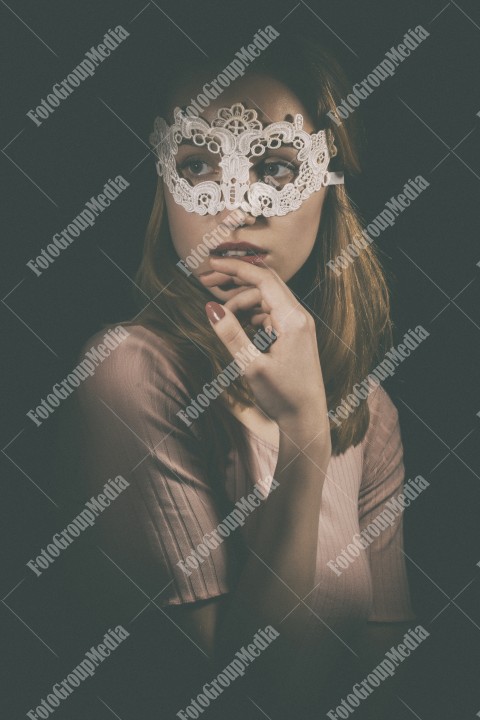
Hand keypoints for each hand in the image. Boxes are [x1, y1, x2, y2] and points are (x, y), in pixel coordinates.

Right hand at [205, 257, 329, 440]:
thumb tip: (211, 308)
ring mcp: (300, 325)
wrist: (307, 419)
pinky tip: (240, 325)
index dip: (235, 268)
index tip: (211, 263)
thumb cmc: (283, 396)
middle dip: (236, 280)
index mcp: (292, 320)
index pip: (262, 279)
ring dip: (243, 300)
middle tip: (207, 281)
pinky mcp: (296, 334)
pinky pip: (271, 312)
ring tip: (221, 315)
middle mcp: (300, 316)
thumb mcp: (251, 366)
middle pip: (265, 283)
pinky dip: (253, 313)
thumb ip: (231, 334)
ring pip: (267, 298)